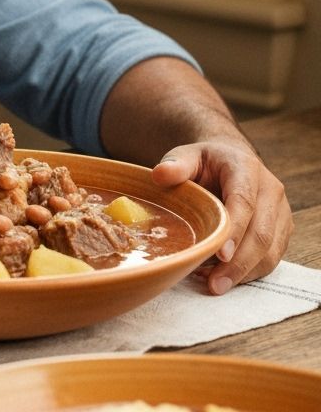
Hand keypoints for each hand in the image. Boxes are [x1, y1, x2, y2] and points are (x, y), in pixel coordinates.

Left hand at [151, 139, 292, 293]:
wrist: (229, 159)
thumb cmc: (206, 161)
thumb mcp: (187, 155)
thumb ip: (176, 164)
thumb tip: (159, 174)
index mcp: (246, 169)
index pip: (244, 202)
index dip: (234, 230)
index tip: (220, 254)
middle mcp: (271, 191)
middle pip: (261, 233)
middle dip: (238, 263)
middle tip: (215, 284)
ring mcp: (279, 213)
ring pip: (270, 251)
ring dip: (244, 272)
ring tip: (215, 285)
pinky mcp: (281, 231)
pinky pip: (271, 258)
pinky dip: (249, 272)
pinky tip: (224, 278)